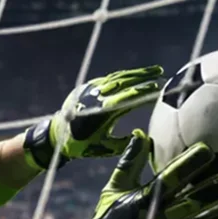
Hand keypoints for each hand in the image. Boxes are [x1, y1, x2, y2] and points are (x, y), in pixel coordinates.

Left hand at [23, 66, 162, 169]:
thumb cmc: (82, 145)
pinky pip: (109, 78)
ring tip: (155, 70)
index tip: (157, 87)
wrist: (57, 134)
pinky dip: (124, 75)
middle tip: (160, 73)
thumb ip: (123, 143)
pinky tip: (137, 75)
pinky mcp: (87, 87)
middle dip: (143, 77)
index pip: (125, 98)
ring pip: (117, 77)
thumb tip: (143, 135)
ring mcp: (90, 90)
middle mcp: (95, 98)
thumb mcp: (103, 148)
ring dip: (136, 73)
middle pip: (123, 82)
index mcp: (100, 112)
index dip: (141, 92)